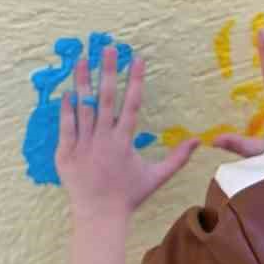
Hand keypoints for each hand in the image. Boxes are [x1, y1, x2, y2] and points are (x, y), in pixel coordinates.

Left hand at [56, 44, 198, 217]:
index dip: (135, 80)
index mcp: (124, 141)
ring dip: (82, 81)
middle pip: (106, 98)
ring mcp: (83, 145)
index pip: (132, 103)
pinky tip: (67, 91)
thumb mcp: (156, 177)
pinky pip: (66, 126)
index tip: (136, 58)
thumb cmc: (128, 196)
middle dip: (107, 71)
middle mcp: (104, 139)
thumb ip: (177, 158)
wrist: (99, 216)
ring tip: (81, 58)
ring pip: (83, 107)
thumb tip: (198, 141)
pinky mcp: (66, 153)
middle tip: (107, 47)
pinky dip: (66, 109)